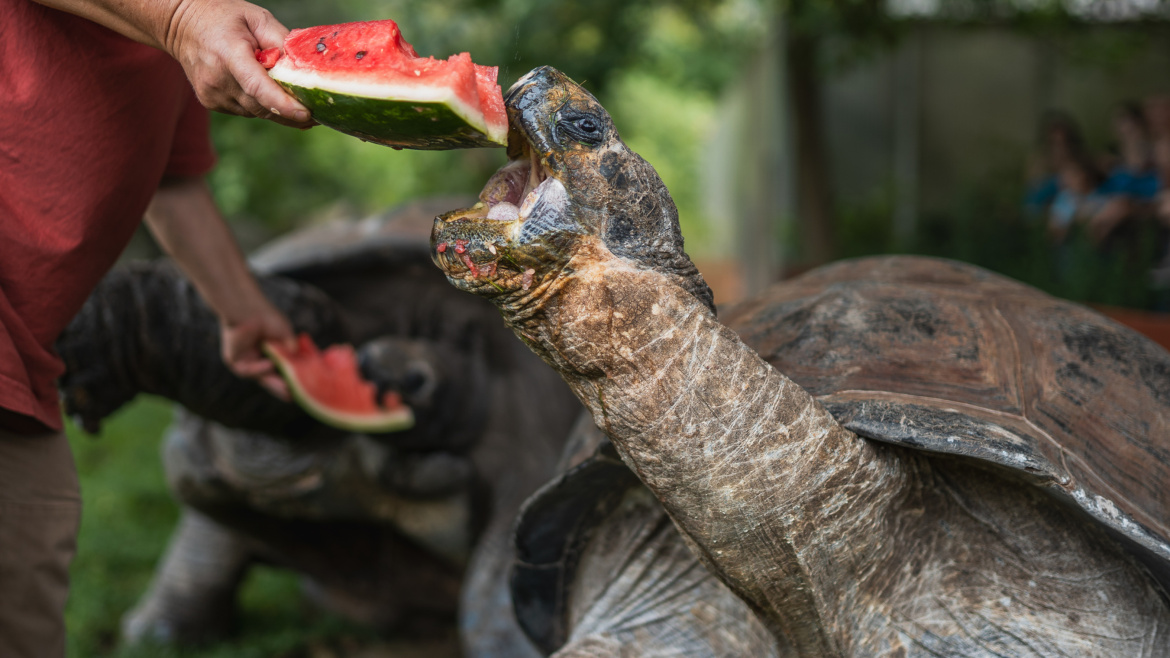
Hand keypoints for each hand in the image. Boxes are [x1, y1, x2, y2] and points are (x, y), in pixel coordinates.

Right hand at [165, 0, 312, 126]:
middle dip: (290, 112)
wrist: (182, 23)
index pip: (258, 87)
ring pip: (256, 112)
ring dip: (276, 109)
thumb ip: (281, 42)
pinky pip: (246, 111)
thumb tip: (304, 68)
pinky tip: (264, 91)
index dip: (283, 104)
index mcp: (229, 54)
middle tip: (318, 114)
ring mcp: (211, 93)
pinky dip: (260, 104)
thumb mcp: (258, 18)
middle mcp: (217, 78)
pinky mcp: (211, 102)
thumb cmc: (224, 17)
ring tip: (294, 101)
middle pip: (262, 105)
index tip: (307, 114)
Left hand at [221, 305, 295, 400]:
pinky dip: (258, 368)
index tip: (298, 389)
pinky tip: (269, 364)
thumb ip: (292, 349)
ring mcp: (243, 360)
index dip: (288, 380)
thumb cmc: (267, 318)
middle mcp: (255, 358)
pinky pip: (246, 371)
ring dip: (272, 382)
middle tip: (291, 397)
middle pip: (267, 378)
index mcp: (267, 353)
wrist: (248, 309)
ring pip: (258, 376)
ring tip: (286, 386)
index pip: (277, 371)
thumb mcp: (285, 335)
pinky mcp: (232, 360)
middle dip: (279, 388)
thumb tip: (301, 365)